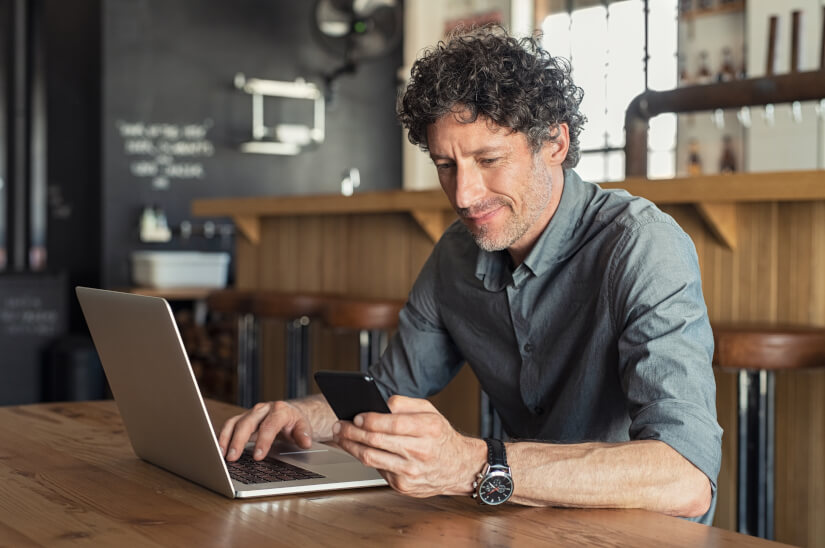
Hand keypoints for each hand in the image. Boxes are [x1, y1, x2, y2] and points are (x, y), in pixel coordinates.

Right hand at [218, 401, 312, 461]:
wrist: (289, 413)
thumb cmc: (295, 422)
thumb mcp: (303, 427)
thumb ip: (303, 434)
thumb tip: (305, 442)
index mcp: (279, 410)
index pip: (269, 425)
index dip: (263, 441)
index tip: (258, 456)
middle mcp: (263, 409)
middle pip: (248, 422)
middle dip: (239, 440)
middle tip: (233, 457)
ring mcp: (251, 413)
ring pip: (235, 422)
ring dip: (226, 438)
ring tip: (221, 454)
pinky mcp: (243, 418)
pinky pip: (230, 425)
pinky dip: (223, 437)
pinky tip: (219, 449)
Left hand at [332, 395, 485, 497]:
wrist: (458, 467)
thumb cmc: (441, 436)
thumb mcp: (430, 411)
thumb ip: (405, 403)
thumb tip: (380, 403)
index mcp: (428, 429)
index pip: (392, 423)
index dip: (369, 419)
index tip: (356, 416)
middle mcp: (420, 452)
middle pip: (376, 441)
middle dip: (352, 432)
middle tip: (340, 425)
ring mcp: (410, 472)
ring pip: (371, 458)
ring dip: (351, 446)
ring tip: (342, 436)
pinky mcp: (403, 486)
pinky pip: (376, 469)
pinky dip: (363, 458)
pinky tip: (356, 449)